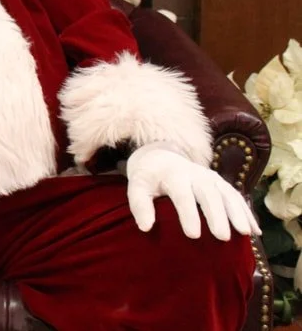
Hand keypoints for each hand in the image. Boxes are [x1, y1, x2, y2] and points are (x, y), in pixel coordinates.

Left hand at [125, 141, 260, 240]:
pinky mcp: (221, 183)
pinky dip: (247, 213)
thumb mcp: (138, 186)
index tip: (193, 235)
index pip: (182, 194)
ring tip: (245, 233)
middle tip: (222, 237)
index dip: (188, 214)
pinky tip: (255, 232)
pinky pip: (237, 197)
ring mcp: (211, 177)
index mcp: (173, 174)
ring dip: (237, 213)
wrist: (160, 156)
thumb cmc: (148, 178)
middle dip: (217, 215)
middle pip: (209, 193)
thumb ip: (139, 204)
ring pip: (227, 194)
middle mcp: (195, 174)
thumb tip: (145, 228)